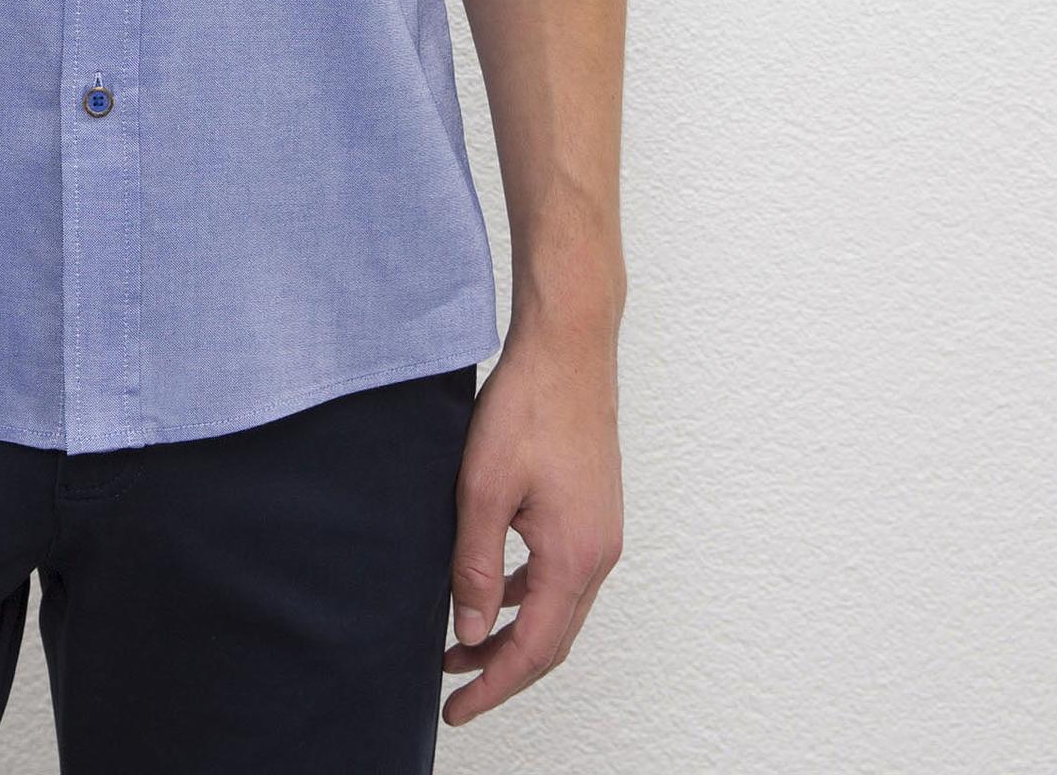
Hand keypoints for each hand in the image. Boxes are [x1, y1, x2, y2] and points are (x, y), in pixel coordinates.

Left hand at [441, 316, 623, 726]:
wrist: (568, 345)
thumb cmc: (529, 404)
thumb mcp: (483, 487)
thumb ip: (476, 565)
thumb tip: (470, 633)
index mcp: (574, 556)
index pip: (534, 649)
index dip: (494, 686)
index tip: (458, 711)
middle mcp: (598, 553)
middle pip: (553, 639)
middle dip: (503, 671)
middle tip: (455, 693)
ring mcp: (600, 531)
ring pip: (558, 608)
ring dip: (514, 634)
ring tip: (461, 647)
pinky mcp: (592, 510)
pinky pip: (562, 575)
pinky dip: (528, 597)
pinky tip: (495, 592)